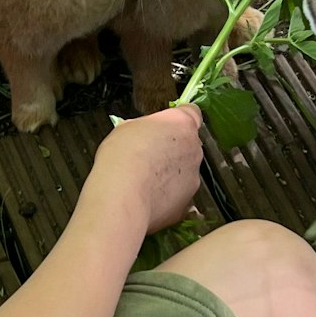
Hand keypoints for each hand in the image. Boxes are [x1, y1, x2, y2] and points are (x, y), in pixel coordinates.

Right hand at [86, 106, 203, 233]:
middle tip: (148, 157)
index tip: (169, 126)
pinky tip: (148, 199)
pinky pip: (178, 197)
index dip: (179, 121)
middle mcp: (193, 149)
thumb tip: (143, 135)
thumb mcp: (126, 127)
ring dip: (170, 176)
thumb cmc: (121, 157)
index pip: (192, 113)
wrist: (122, 194)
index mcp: (181, 123)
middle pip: (188, 146)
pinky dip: (167, 199)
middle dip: (172, 151)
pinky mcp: (186, 203)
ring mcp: (193, 177)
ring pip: (184, 173)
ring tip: (144, 181)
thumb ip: (145, 129)